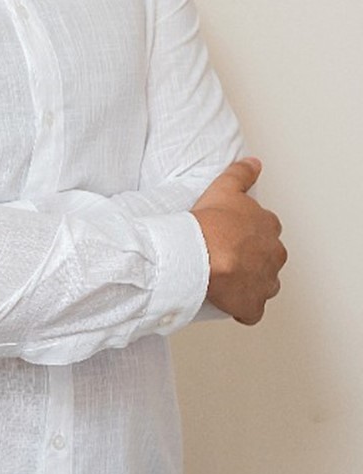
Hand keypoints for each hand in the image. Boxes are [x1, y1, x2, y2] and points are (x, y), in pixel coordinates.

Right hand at [192, 157, 286, 324]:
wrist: (199, 256)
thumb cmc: (210, 224)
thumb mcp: (224, 188)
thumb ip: (242, 174)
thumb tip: (255, 163)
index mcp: (269, 228)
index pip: (266, 230)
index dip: (248, 233)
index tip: (231, 235)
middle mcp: (274, 255)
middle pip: (267, 258)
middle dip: (252, 259)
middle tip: (226, 256)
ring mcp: (265, 282)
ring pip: (263, 284)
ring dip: (249, 283)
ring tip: (225, 279)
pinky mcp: (253, 305)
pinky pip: (251, 310)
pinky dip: (243, 308)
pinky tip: (228, 302)